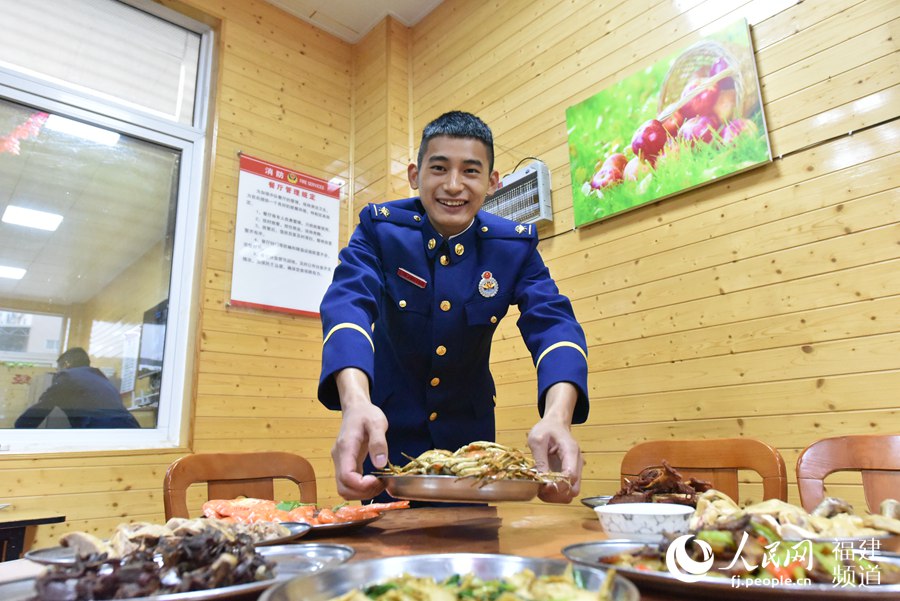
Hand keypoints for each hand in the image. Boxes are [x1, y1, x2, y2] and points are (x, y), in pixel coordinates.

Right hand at [332, 368, 387, 498]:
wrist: (355, 408)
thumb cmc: (366, 414)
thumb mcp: (377, 422)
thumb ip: (379, 442)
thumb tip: (380, 464)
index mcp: (346, 447)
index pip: (347, 476)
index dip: (362, 485)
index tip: (378, 481)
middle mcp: (339, 458)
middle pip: (343, 487)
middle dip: (362, 492)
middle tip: (381, 485)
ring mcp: (340, 462)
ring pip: (344, 489)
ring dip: (361, 493)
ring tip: (379, 484)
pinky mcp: (345, 464)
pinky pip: (348, 483)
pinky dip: (360, 488)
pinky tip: (374, 482)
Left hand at [528, 382, 583, 502]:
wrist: (555, 424)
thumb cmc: (546, 429)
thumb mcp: (537, 440)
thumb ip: (540, 460)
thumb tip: (542, 480)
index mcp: (570, 451)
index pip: (570, 475)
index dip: (558, 485)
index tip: (543, 487)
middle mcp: (577, 463)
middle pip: (574, 489)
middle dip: (557, 495)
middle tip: (541, 491)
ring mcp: (575, 469)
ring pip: (571, 493)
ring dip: (557, 497)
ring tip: (541, 491)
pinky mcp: (570, 473)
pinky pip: (567, 489)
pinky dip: (557, 494)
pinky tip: (545, 489)